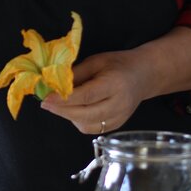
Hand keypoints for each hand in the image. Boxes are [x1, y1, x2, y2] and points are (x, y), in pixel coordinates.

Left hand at [40, 27, 190, 133]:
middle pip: (84, 114)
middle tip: (46, 103)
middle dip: (61, 110)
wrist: (144, 75)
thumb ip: (75, 74)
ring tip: (62, 105)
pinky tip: (75, 111)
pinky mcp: (116, 125)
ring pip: (86, 125)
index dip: (63, 100)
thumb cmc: (118, 65)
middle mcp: (119, 103)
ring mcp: (119, 117)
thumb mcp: (96, 62)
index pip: (85, 96)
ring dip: (69, 116)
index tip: (46, 98)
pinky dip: (78, 121)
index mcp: (115, 84)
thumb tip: (52, 85)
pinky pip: (91, 129)